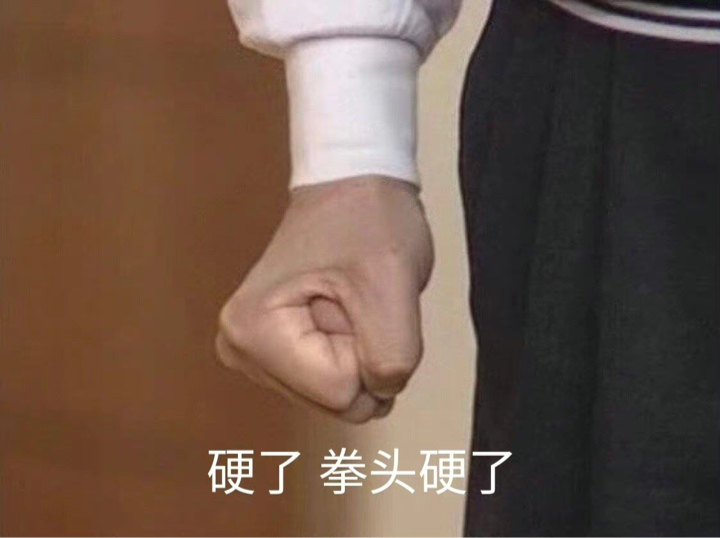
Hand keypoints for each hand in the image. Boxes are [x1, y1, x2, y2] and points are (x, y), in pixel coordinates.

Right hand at [215, 176, 433, 422]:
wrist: (352, 186)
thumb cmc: (367, 222)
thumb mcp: (392, 284)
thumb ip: (392, 356)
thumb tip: (380, 393)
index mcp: (253, 333)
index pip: (341, 394)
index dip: (369, 352)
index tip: (360, 300)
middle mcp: (239, 350)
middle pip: (335, 402)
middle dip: (363, 356)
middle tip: (357, 300)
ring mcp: (253, 354)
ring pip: (337, 397)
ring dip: (359, 352)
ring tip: (349, 300)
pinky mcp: (272, 354)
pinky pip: (332, 384)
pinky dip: (351, 352)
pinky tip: (341, 311)